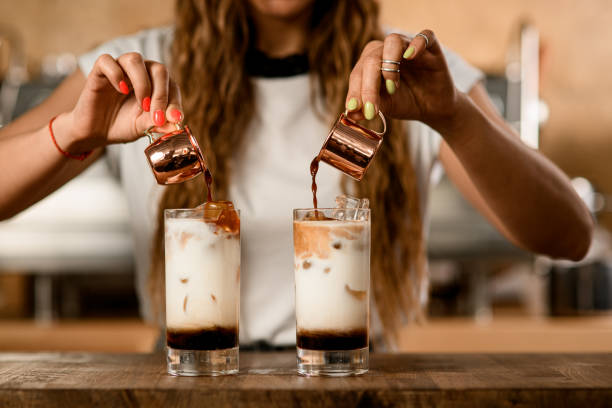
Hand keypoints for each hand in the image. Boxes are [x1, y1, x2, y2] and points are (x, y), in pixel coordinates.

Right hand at [60, 52, 182, 152]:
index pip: (171, 85)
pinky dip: (116, 74)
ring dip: (143, 83)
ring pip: (135, 59)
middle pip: (158, 69)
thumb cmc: (122, 126)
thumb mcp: (143, 127)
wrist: (96, 132)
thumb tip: (175, 123)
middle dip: (161, 94)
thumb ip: (158, 123)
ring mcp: (120, 69)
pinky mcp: (99, 71)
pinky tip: (121, 90)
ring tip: (142, 104)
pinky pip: (107, 60)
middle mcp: (140, 73)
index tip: (175, 119)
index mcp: (155, 85)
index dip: (175, 102)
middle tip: (157, 116)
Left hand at [345, 30, 460, 131]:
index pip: (358, 72)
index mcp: (371, 63)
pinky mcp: (431, 48)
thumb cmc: (405, 102)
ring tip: (392, 87)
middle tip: (371, 108)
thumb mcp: (385, 106)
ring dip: (388, 64)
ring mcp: (409, 47)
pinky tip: (410, 56)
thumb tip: (351, 113)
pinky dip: (417, 44)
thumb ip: (368, 106)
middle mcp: (387, 51)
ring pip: (392, 41)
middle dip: (368, 85)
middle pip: (372, 57)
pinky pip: (424, 36)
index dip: (354, 91)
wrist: (433, 108)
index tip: (354, 109)